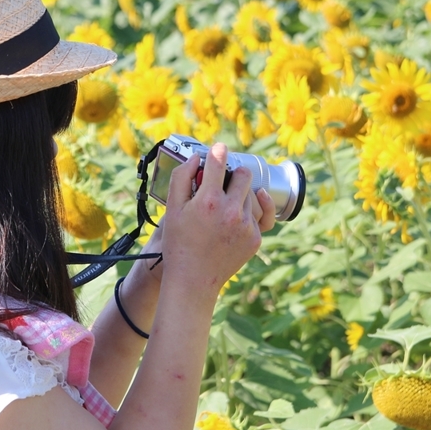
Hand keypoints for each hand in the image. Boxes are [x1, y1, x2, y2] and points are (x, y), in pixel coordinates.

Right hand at [159, 144, 275, 295]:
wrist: (193, 281)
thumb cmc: (179, 244)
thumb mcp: (172, 209)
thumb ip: (181, 178)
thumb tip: (196, 159)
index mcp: (209, 201)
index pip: (218, 163)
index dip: (218, 152)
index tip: (219, 149)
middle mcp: (231, 211)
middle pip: (243, 175)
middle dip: (233, 173)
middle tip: (223, 180)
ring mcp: (246, 226)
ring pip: (252, 195)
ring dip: (239, 195)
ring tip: (223, 207)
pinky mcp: (256, 239)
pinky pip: (258, 216)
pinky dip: (250, 211)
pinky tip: (248, 206)